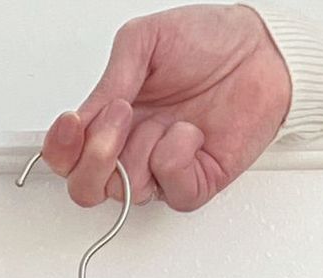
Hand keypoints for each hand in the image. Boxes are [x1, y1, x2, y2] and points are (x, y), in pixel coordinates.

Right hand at [43, 6, 291, 212]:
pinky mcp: (195, 182)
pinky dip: (177, 158)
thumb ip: (111, 80)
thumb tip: (87, 115)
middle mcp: (133, 148)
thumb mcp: (144, 42)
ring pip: (128, 190)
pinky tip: (190, 132)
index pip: (68, 157)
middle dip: (96, 159)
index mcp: (112, 118)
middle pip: (88, 188)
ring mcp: (162, 169)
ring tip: (167, 117)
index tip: (72, 125)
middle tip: (118, 120)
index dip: (60, 151)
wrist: (262, 51)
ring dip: (143, 149)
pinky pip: (171, 188)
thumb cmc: (209, 41)